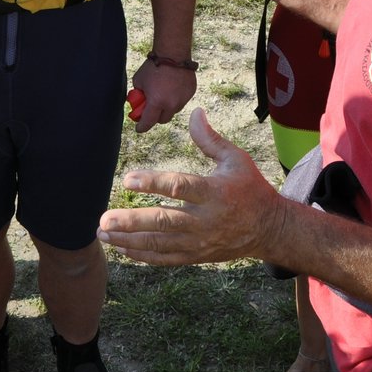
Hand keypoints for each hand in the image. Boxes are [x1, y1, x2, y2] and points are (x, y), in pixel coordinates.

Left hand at [97, 109, 281, 264]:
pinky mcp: (196, 255)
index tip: (127, 179)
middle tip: (104, 219)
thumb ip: (210, 139)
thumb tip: (195, 112)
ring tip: (103, 234)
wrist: (269, 228)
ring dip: (129, 240)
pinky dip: (142, 255)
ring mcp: (199, 241)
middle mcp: (204, 219)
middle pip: (163, 221)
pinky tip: (122, 248)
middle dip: (131, 221)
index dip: (152, 183)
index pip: (179, 186)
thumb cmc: (250, 188)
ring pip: (159, 244)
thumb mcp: (236, 159)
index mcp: (214, 192)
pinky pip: (165, 258)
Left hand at [128, 57, 195, 132]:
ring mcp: (183, 99)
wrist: (173, 53)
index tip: (139, 128)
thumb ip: (138, 94)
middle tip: (152, 109)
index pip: (148, 122)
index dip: (142, 127)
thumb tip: (138, 102)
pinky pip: (182, 101)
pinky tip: (172, 87)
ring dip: (167, 108)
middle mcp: (171, 104)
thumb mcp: (138, 81)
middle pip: (163, 120)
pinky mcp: (191, 93)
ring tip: (163, 95)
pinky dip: (176, 98)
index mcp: (156, 102)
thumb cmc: (153, 66)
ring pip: (173, 111)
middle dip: (156, 116)